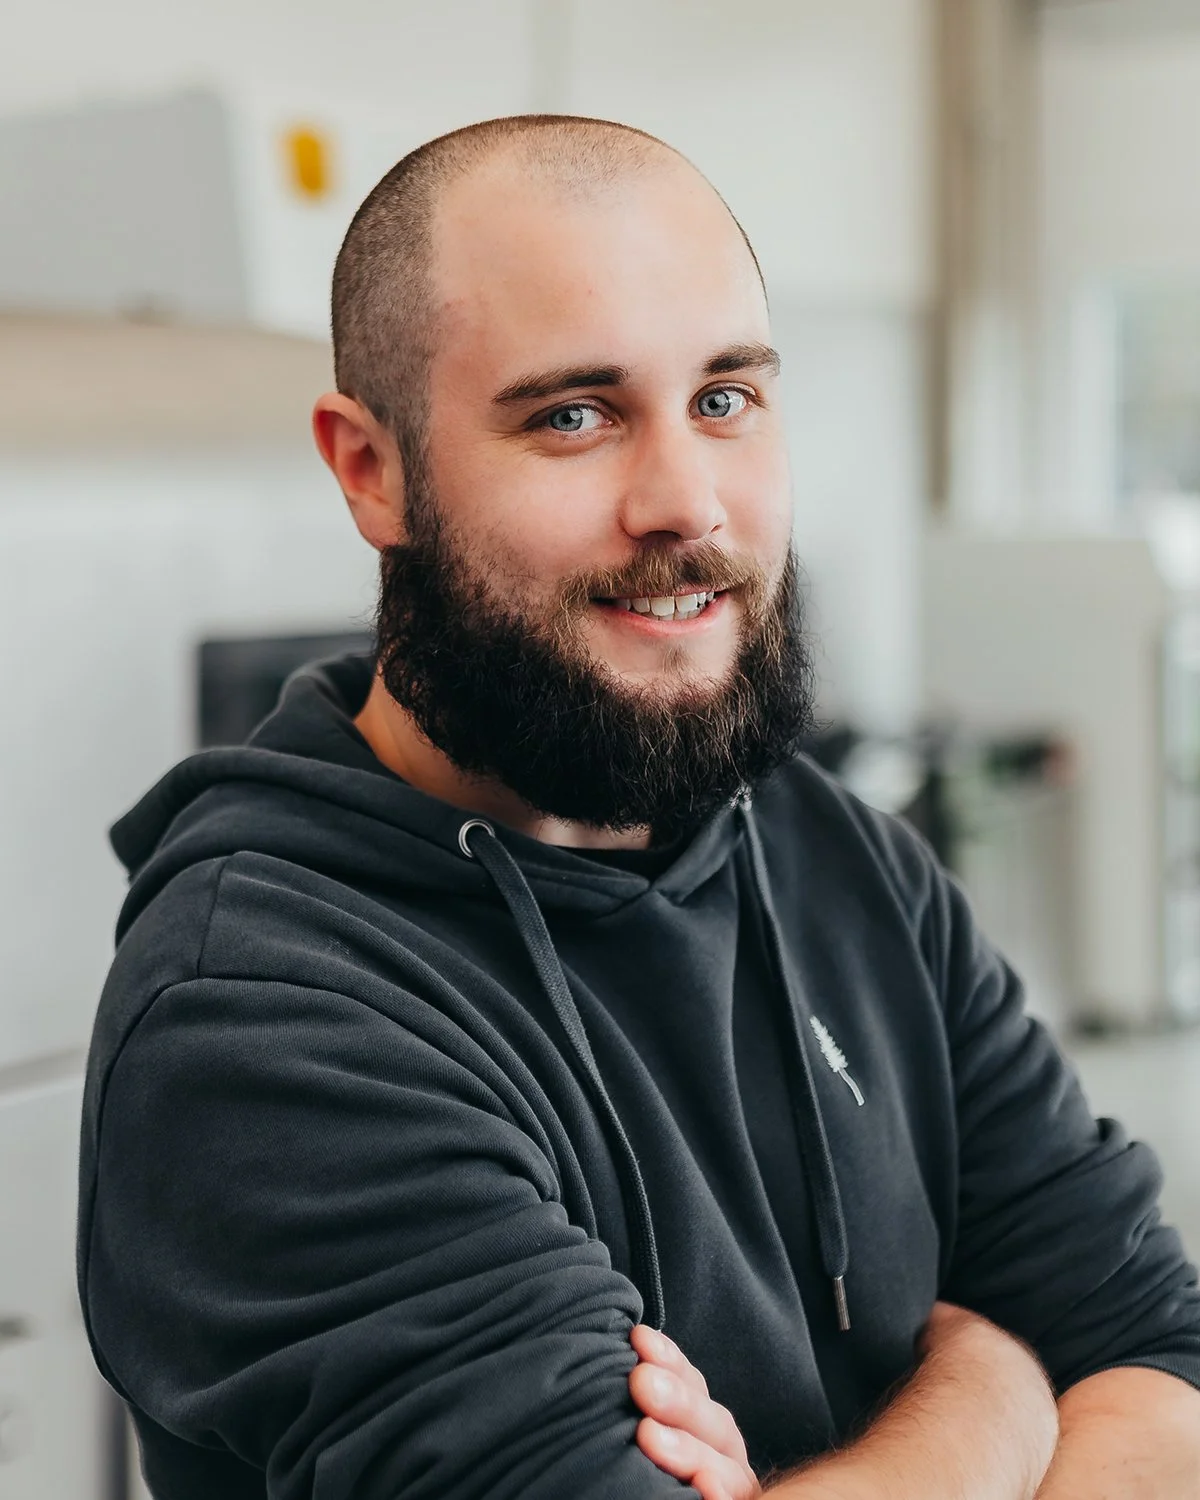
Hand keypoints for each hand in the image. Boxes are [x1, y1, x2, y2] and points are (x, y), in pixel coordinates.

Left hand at [628, 1323, 761, 1499]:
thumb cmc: (638, 1481)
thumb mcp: (649, 1437)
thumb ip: (646, 1412)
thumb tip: (625, 1349)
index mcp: (706, 1433)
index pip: (695, 1389)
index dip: (672, 1361)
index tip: (638, 1339)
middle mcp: (727, 1461)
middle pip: (712, 1425)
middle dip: (676, 1399)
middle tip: (639, 1382)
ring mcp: (732, 1492)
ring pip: (725, 1469)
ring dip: (689, 1451)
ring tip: (648, 1437)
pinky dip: (719, 1498)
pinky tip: (706, 1491)